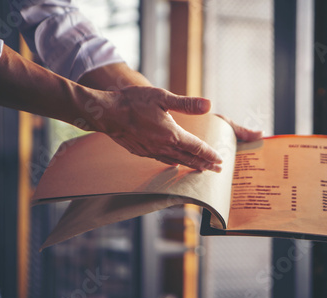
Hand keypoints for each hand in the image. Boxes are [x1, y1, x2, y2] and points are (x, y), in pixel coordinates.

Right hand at [94, 86, 261, 171]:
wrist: (106, 113)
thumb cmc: (133, 102)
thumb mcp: (162, 97)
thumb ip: (187, 103)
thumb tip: (208, 105)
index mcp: (172, 135)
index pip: (197, 148)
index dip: (210, 155)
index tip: (220, 161)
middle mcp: (163, 147)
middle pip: (189, 159)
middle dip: (205, 165)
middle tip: (217, 171)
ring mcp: (152, 152)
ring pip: (176, 161)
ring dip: (190, 165)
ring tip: (201, 169)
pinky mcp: (141, 152)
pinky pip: (162, 160)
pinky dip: (173, 163)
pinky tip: (174, 163)